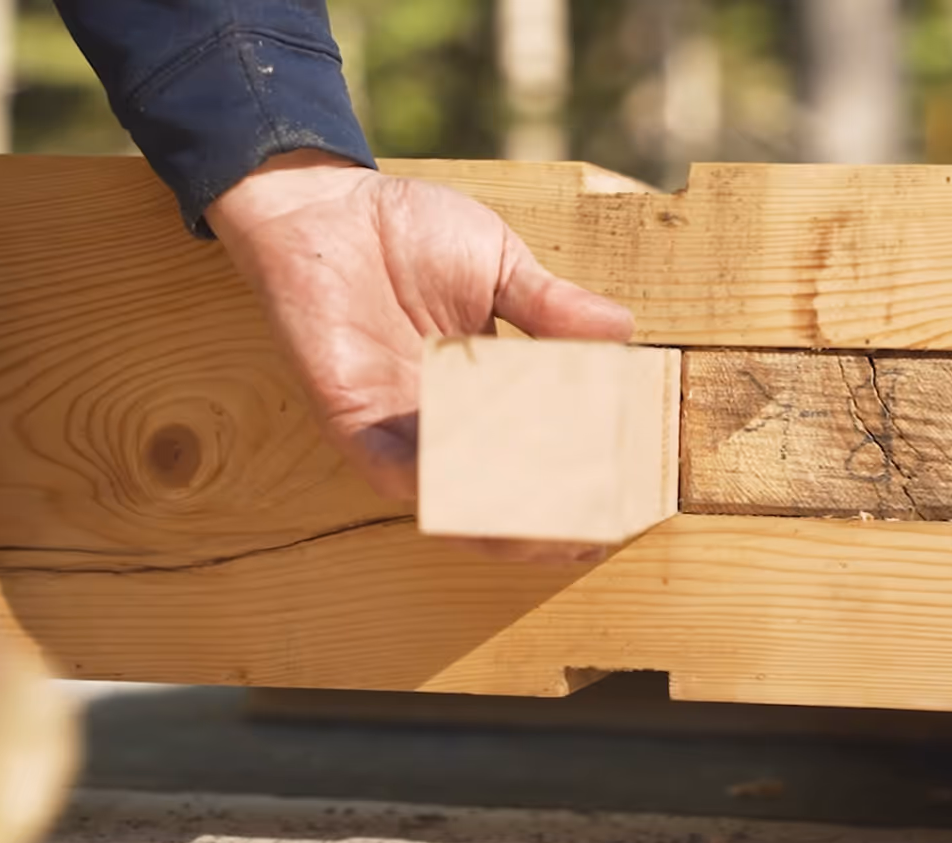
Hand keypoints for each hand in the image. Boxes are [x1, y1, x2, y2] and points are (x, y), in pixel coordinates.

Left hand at [205, 150, 634, 560]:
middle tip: (594, 527)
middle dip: (545, 521)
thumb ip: (554, 306)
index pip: (536, 450)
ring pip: (451, 500)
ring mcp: (398, 429)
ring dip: (500, 516)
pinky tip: (484, 488)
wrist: (325, 205)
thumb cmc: (408, 231)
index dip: (576, 477)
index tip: (626, 490)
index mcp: (482, 391)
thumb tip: (624, 332)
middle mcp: (442, 423)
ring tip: (553, 526)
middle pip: (497, 495)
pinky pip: (398, 473)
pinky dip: (439, 484)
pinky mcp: (353, 423)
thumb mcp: (502, 265)